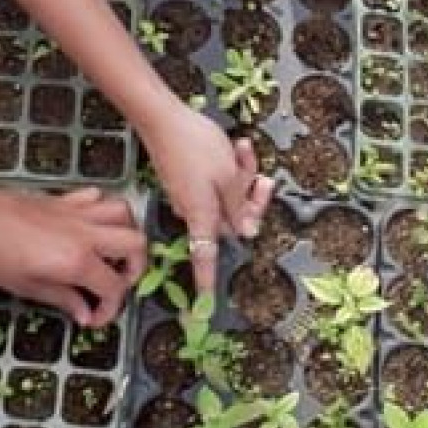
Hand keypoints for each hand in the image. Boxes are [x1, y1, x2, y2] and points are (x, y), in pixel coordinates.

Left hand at [0, 185, 145, 327]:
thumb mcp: (25, 287)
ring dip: (126, 234)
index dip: (109, 309)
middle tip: (116, 284)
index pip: (114, 287)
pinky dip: (103, 212)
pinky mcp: (64, 199)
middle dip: (136, 269)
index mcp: (76, 259)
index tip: (94, 318)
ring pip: (125, 213)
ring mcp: (77, 212)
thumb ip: (63, 299)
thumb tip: (85, 313)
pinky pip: (98, 198)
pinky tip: (89, 229)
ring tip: (112, 255)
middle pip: (136, 244)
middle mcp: (85, 233)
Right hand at [140, 100, 272, 292]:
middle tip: (263, 178)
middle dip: (251, 198)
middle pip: (231, 219)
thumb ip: (240, 205)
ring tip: (243, 150)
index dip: (206, 284)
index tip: (205, 308)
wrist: (163, 118)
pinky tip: (234, 147)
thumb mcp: (228, 175)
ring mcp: (189, 195)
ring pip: (228, 196)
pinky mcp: (187, 180)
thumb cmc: (195, 145)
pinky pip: (216, 182)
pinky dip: (228, 168)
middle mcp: (193, 210)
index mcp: (203, 215)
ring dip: (242, 176)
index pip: (205, 258)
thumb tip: (246, 232)